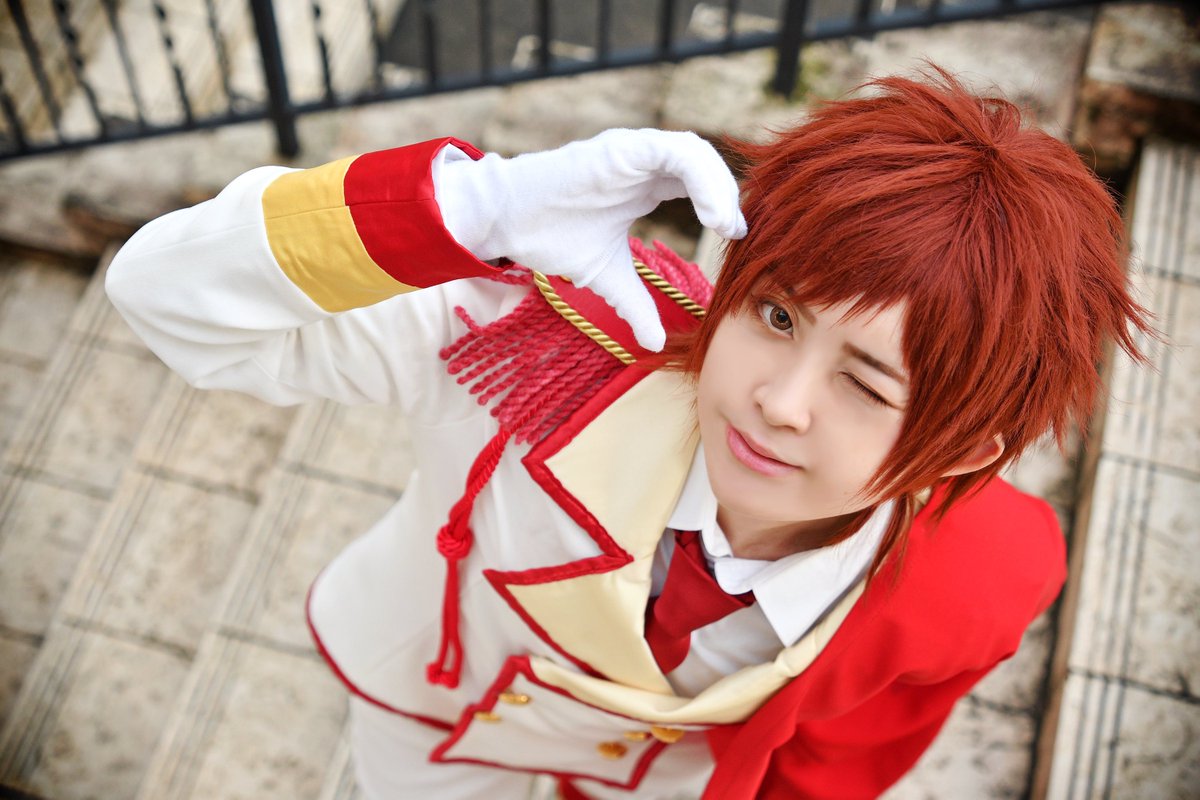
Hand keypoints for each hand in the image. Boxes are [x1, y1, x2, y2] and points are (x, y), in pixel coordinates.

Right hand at [436, 128, 746, 350]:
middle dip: (728, 196)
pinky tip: (710, 213)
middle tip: (740, 234)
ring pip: (696, 153)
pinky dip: (702, 178)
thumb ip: (634, 304)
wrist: (507, 222)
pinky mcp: (622, 148)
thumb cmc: (550, 237)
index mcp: (644, 182)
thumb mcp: (606, 278)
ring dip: (721, 187)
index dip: (721, 207)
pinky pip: (676, 151)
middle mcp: (643, 161)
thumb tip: (655, 343)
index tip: (734, 240)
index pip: (698, 183)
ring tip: (728, 225)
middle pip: (705, 165)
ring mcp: (633, 150)